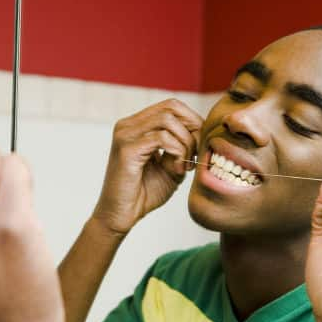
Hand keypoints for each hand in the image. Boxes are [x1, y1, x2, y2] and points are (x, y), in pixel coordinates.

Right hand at [91, 99, 202, 233]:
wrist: (121, 216)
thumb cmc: (144, 193)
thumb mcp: (170, 165)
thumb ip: (182, 147)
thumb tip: (200, 131)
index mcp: (136, 126)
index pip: (171, 106)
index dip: (192, 120)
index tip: (200, 145)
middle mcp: (128, 125)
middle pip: (171, 107)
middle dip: (192, 128)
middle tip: (196, 153)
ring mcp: (125, 135)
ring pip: (168, 120)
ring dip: (185, 141)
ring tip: (186, 164)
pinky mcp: (126, 149)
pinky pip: (162, 138)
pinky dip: (177, 151)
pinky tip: (178, 169)